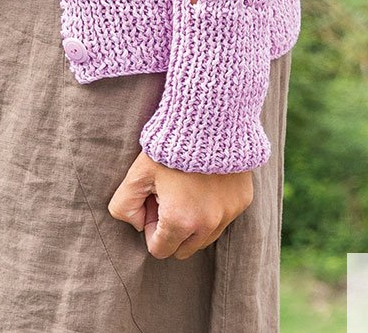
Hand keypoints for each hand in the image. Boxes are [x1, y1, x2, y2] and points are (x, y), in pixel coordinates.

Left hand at [107, 149, 254, 259]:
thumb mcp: (137, 172)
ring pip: (205, 237)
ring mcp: (228, 214)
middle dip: (172, 230)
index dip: (150, 228)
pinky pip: (223, 218)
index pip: (160, 250)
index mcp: (180, 221)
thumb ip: (124, 205)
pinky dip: (212, 208)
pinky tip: (204, 180)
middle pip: (183, 249)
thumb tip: (138, 224)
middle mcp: (208, 224)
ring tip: (185, 187)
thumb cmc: (168, 144)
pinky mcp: (243, 202)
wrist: (208, 117)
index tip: (152, 201)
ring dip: (193, 222)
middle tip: (167, 195)